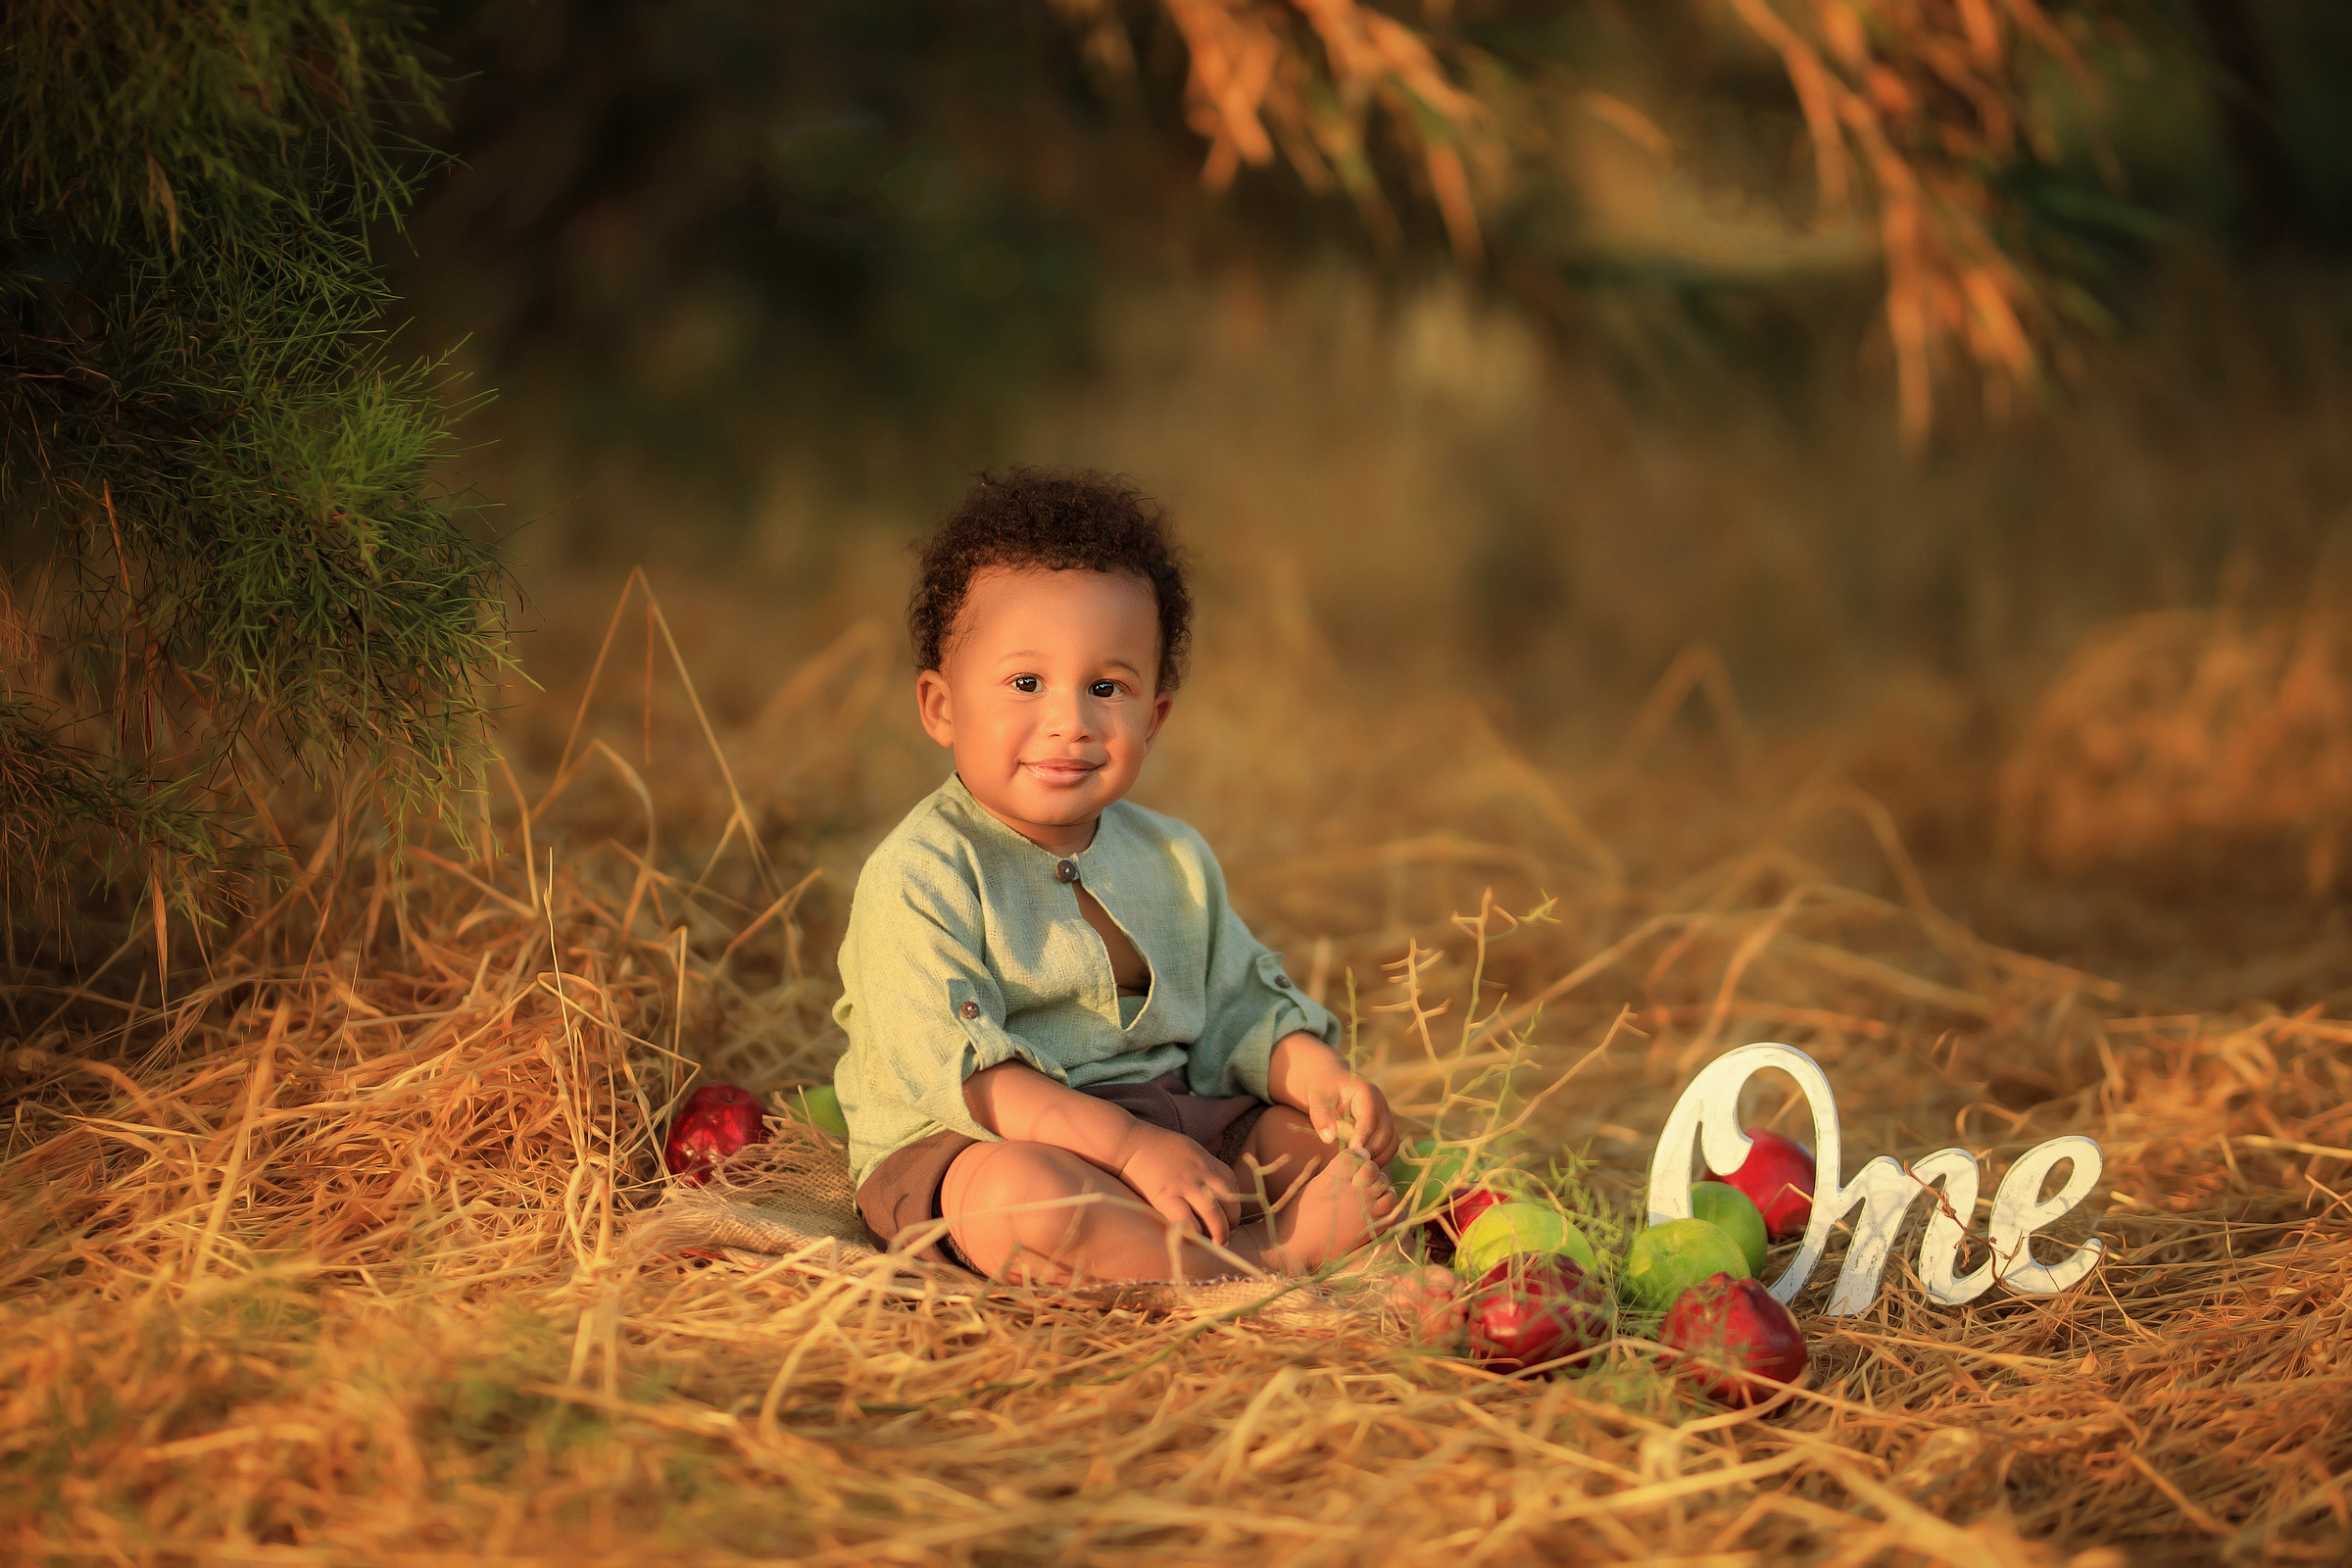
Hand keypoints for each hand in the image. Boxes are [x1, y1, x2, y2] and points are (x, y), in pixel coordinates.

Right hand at [1116, 1127, 1241, 1243]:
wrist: (1129, 1143)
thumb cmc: (1157, 1147)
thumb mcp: (1190, 1150)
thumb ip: (1203, 1168)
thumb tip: (1213, 1188)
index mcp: (1208, 1163)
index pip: (1234, 1187)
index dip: (1233, 1205)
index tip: (1226, 1217)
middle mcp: (1202, 1174)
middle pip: (1232, 1202)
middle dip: (1232, 1222)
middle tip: (1224, 1235)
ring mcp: (1185, 1186)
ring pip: (1215, 1214)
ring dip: (1220, 1233)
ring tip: (1217, 1244)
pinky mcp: (1166, 1196)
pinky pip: (1187, 1221)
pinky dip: (1193, 1233)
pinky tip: (1192, 1239)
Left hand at [1286, 1043, 1399, 1165]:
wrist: (1332, 1084)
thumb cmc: (1324, 1090)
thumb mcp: (1318, 1098)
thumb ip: (1321, 1116)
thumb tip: (1328, 1138)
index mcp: (1367, 1093)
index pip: (1370, 1118)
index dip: (1363, 1136)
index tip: (1353, 1151)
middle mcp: (1381, 1106)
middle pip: (1386, 1133)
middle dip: (1372, 1150)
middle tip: (1354, 1165)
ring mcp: (1385, 1118)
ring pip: (1392, 1143)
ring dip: (1379, 1157)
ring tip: (1359, 1168)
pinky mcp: (1384, 1129)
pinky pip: (1389, 1147)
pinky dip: (1380, 1158)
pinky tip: (1362, 1166)